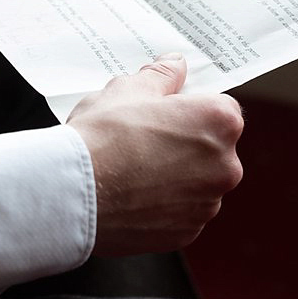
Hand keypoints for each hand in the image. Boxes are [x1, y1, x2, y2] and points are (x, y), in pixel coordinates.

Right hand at [66, 53, 243, 256]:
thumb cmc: (101, 137)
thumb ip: (162, 75)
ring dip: (177, 177)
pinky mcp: (188, 233)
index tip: (166, 113)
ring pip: (198, 182)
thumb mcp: (129, 89)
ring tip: (134, 171)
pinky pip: (182, 212)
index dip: (191, 108)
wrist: (71, 194)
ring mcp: (208, 203)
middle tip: (145, 141)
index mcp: (220, 122)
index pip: (220, 107)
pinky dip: (164, 206)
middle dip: (186, 143)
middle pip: (213, 147)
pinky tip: (134, 197)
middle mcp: (226, 165)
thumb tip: (175, 64)